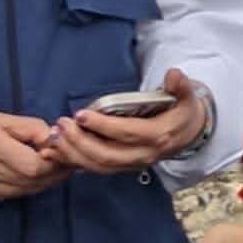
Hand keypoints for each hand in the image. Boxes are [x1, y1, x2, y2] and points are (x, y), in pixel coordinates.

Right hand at [0, 103, 71, 202]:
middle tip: (68, 161)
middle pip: (32, 181)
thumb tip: (56, 138)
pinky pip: (7, 196)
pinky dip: (23, 187)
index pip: (35, 166)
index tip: (64, 151)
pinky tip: (29, 176)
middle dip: (55, 172)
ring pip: (22, 192)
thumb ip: (29, 129)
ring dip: (42, 182)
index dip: (56, 162)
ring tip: (53, 168)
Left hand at [48, 71, 207, 176]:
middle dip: (81, 142)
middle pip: (107, 155)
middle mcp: (143, 155)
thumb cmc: (182, 112)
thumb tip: (174, 74)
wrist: (188, 134)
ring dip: (74, 154)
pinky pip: (96, 168)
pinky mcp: (122, 166)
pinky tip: (58, 150)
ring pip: (99, 166)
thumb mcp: (187, 97)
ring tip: (54, 137)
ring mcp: (132, 164)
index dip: (103, 126)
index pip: (127, 133)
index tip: (81, 114)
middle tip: (61, 125)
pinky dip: (75, 161)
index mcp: (157, 136)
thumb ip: (180, 85)